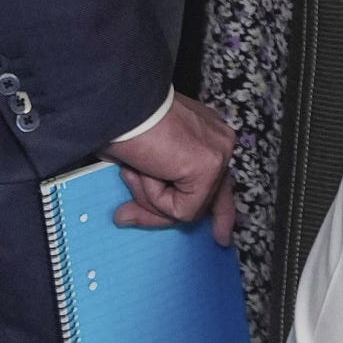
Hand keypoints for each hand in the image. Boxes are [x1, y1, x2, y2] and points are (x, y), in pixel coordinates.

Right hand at [107, 88, 237, 242]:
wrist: (118, 103)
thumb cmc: (121, 122)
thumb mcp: (138, 160)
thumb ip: (149, 186)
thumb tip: (126, 217)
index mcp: (204, 131)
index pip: (218, 174)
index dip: (220, 205)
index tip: (223, 229)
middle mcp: (218, 139)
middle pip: (217, 193)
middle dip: (215, 219)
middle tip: (223, 240)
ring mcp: (217, 154)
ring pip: (187, 207)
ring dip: (151, 197)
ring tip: (135, 169)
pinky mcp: (208, 168)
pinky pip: (180, 209)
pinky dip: (155, 197)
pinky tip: (146, 170)